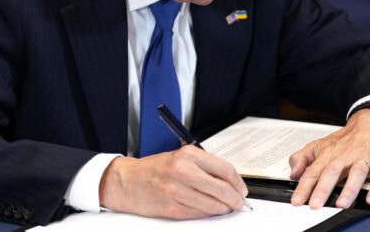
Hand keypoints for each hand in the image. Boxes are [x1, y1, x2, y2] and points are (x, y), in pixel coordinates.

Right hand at [99, 145, 247, 218]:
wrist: (128, 181)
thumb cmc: (155, 169)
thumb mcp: (181, 158)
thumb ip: (205, 167)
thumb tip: (230, 182)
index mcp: (188, 155)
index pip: (225, 169)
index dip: (238, 183)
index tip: (242, 189)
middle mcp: (183, 171)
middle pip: (222, 189)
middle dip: (235, 199)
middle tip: (238, 202)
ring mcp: (177, 191)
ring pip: (212, 205)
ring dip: (223, 209)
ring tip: (225, 208)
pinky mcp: (172, 208)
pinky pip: (199, 214)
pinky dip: (208, 214)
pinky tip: (209, 211)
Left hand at [288, 109, 369, 208]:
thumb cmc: (345, 140)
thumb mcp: (318, 145)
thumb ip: (302, 158)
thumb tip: (293, 173)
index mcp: (328, 156)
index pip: (313, 173)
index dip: (304, 188)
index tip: (297, 201)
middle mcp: (345, 158)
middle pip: (332, 173)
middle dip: (323, 190)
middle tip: (315, 205)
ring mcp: (364, 160)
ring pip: (356, 174)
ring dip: (349, 189)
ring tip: (341, 204)